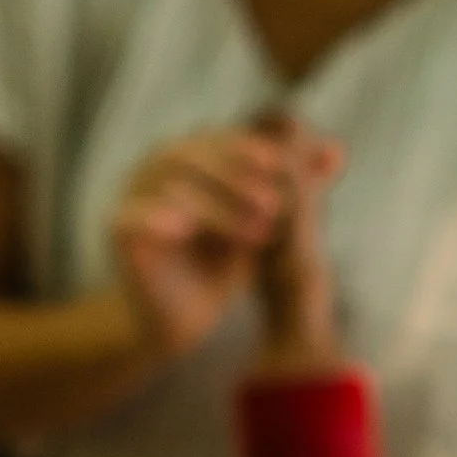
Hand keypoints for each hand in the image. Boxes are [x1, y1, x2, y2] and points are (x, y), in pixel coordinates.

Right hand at [110, 122, 340, 362]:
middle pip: (194, 152)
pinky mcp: (117, 227)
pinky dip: (157, 217)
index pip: (221, 138)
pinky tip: (184, 230)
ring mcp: (133, 193)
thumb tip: (340, 150)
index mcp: (190, 156)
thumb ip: (296, 186)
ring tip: (257, 236)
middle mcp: (157, 166)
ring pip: (171, 182)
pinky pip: (132, 214)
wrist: (180, 318)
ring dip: (217, 206)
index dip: (251, 147)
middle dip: (237, 175)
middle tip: (274, 205)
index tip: (283, 165)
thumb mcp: (266, 223)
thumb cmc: (222, 264)